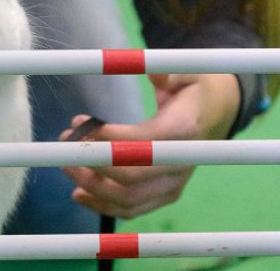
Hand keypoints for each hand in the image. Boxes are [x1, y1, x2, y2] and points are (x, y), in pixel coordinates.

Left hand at [59, 73, 239, 218]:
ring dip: (91, 186)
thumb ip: (168, 72)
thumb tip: (153, 73)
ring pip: (129, 200)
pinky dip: (103, 206)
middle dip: (92, 163)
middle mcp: (182, 163)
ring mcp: (174, 184)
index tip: (79, 124)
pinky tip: (79, 192)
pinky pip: (133, 209)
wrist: (215, 112)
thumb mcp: (187, 71)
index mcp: (185, 130)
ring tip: (66, 166)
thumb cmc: (193, 87)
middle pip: (132, 178)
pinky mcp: (166, 195)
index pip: (141, 142)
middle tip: (64, 144)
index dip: (106, 137)